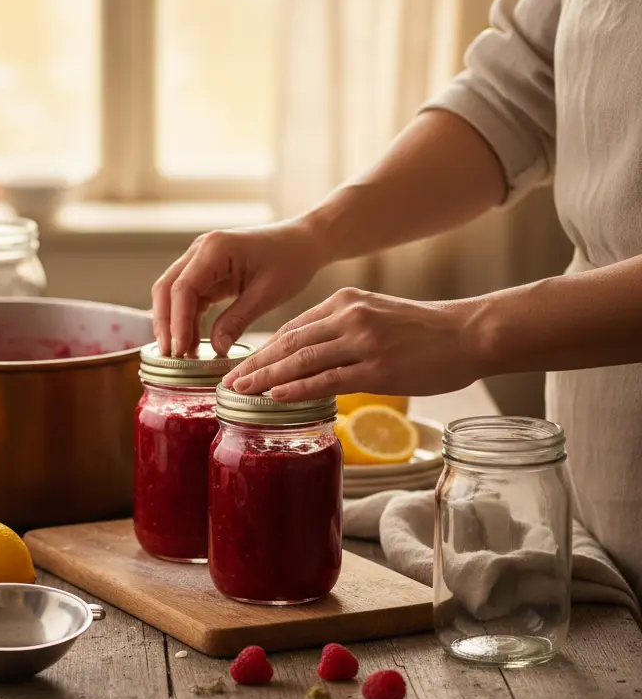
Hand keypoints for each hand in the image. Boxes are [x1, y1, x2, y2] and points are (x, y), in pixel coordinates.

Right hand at [151, 221, 324, 355]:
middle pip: (167, 289)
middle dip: (165, 323)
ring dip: (173, 322)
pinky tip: (193, 341)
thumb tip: (216, 350)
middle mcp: (201, 250)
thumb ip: (238, 320)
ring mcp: (201, 259)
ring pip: (173, 293)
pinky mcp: (208, 271)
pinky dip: (187, 318)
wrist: (305, 242)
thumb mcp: (267, 294)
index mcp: (214, 249)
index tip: (179, 350)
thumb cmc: (291, 260)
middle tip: (169, 355)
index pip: (182, 289)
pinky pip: (189, 296)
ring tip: (180, 354)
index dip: (177, 322)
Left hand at [223, 287, 485, 400]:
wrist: (470, 334)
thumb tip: (310, 356)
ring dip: (266, 378)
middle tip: (227, 383)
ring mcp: (363, 341)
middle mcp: (348, 317)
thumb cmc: (424, 331)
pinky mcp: (378, 367)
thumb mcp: (375, 315)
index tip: (241, 367)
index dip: (263, 350)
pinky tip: (276, 397)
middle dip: (255, 365)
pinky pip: (328, 379)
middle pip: (289, 343)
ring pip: (302, 361)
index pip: (292, 329)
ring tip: (241, 393)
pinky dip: (298, 388)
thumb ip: (342, 329)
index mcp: (344, 302)